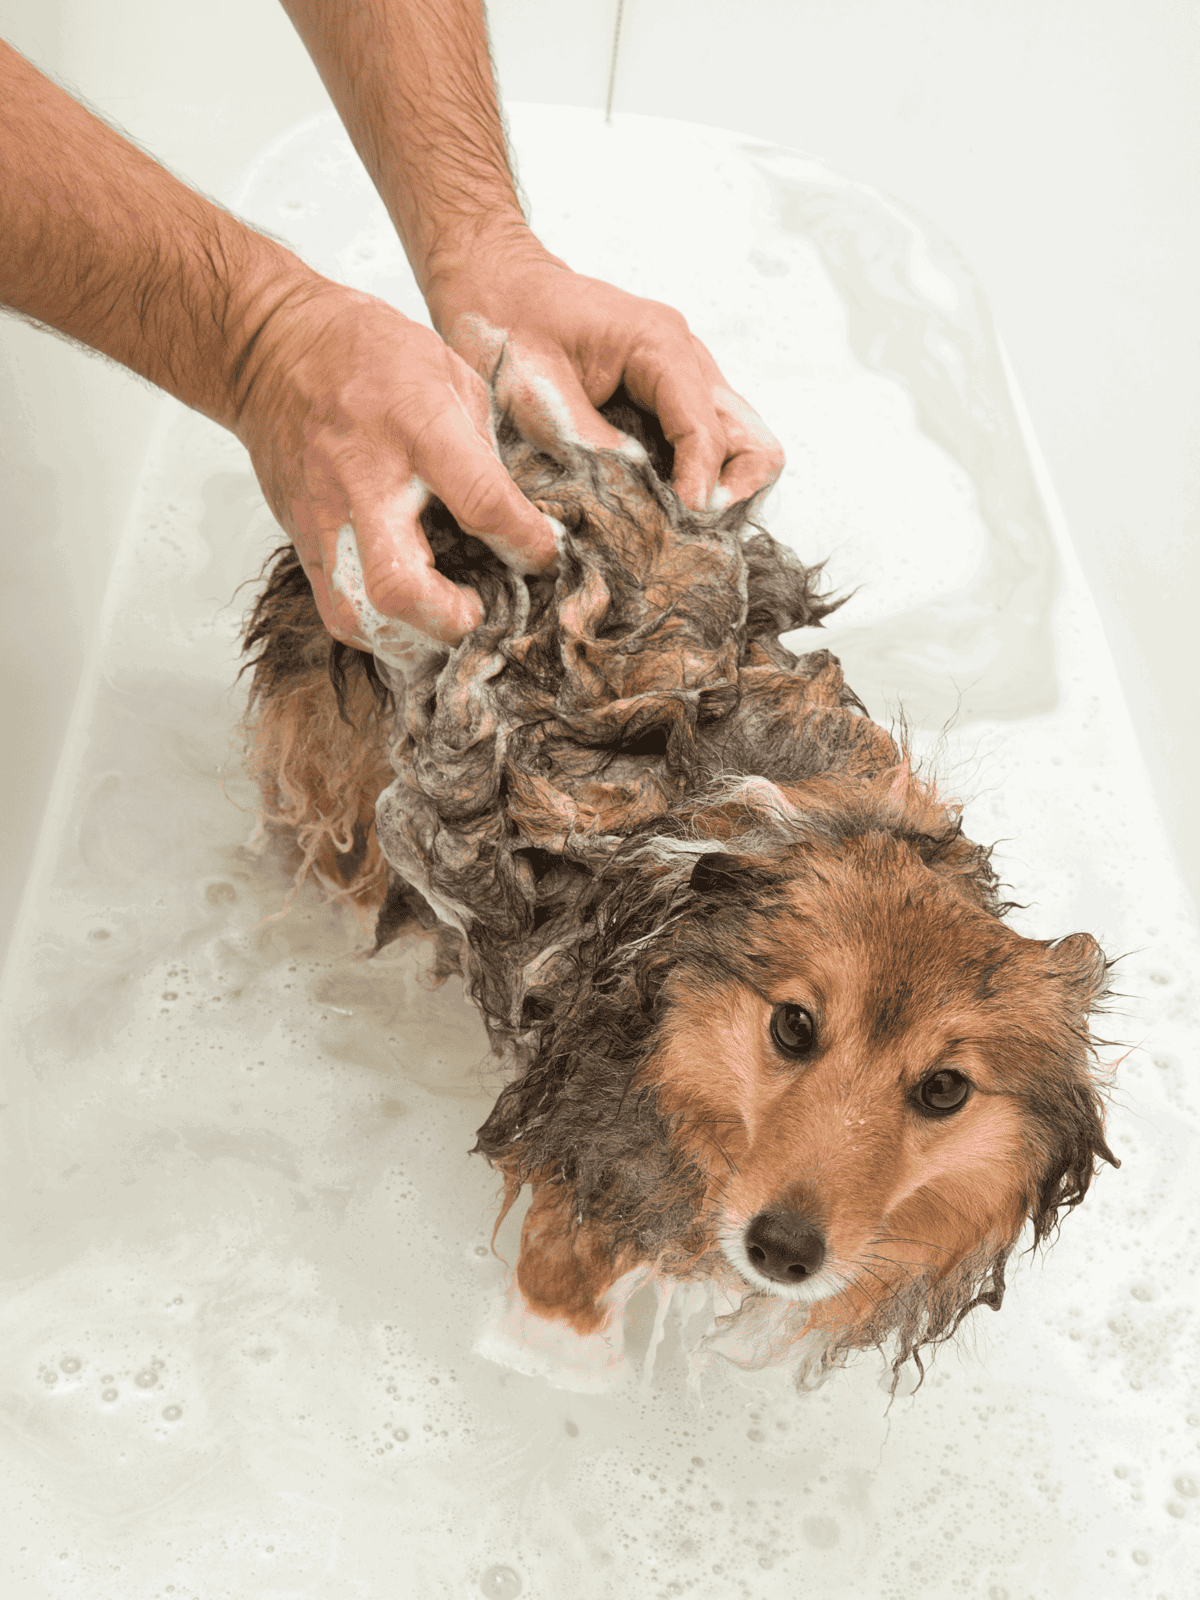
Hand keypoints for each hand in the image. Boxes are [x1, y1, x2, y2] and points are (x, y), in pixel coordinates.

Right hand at [235, 278, 559, 650]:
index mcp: (416, 428)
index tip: (542, 554)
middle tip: (480, 611)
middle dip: (450, 618)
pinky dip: (378, 629)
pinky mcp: (300, 540)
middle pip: (399, 585)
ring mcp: (324, 518)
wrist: (270, 348)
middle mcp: (365, 481)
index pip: (481, 503)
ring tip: (444, 622)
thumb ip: (486, 445)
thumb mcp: (450, 371)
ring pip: (359, 614)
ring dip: (410, 636)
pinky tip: (408, 619)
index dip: (524, 542)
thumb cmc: (369, 355)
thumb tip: (522, 510)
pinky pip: (335, 610)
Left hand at [428, 242, 784, 511]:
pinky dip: (696, 482)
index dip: (699, 484)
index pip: (706, 430)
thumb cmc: (510, 327)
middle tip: (690, 525)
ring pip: (741, 447)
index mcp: (660, 346)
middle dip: (732, 490)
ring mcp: (686, 382)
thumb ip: (591, 445)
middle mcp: (688, 361)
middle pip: (754, 441)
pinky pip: (708, 448)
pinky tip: (660, 506)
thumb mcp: (537, 394)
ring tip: (676, 524)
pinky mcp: (671, 402)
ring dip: (718, 490)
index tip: (682, 522)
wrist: (497, 286)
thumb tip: (634, 499)